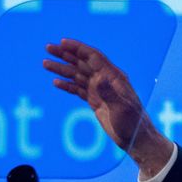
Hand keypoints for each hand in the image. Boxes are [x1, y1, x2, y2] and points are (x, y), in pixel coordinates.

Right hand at [44, 38, 172, 174]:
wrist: (136, 138)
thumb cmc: (133, 123)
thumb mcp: (122, 108)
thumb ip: (110, 94)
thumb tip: (99, 79)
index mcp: (114, 76)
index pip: (93, 57)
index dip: (78, 48)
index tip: (62, 43)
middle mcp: (106, 80)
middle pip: (82, 62)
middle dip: (65, 54)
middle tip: (48, 47)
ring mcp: (100, 90)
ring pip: (78, 75)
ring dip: (62, 69)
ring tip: (45, 63)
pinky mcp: (96, 101)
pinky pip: (78, 90)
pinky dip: (67, 85)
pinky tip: (56, 82)